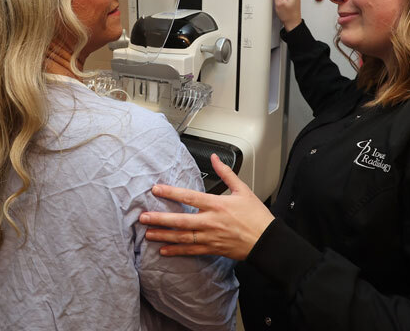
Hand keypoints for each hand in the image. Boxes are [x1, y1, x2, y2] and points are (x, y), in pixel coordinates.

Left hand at [140, 154, 274, 259]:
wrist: (266, 241)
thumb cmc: (256, 216)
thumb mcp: (242, 189)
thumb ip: (225, 173)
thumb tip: (215, 158)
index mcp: (216, 204)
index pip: (189, 196)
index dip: (171, 192)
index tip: (156, 189)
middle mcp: (210, 222)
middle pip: (180, 220)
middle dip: (159, 219)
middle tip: (143, 218)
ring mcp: (210, 237)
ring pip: (182, 237)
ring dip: (164, 236)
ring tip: (148, 234)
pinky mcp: (212, 249)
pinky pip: (191, 251)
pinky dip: (176, 251)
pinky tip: (164, 250)